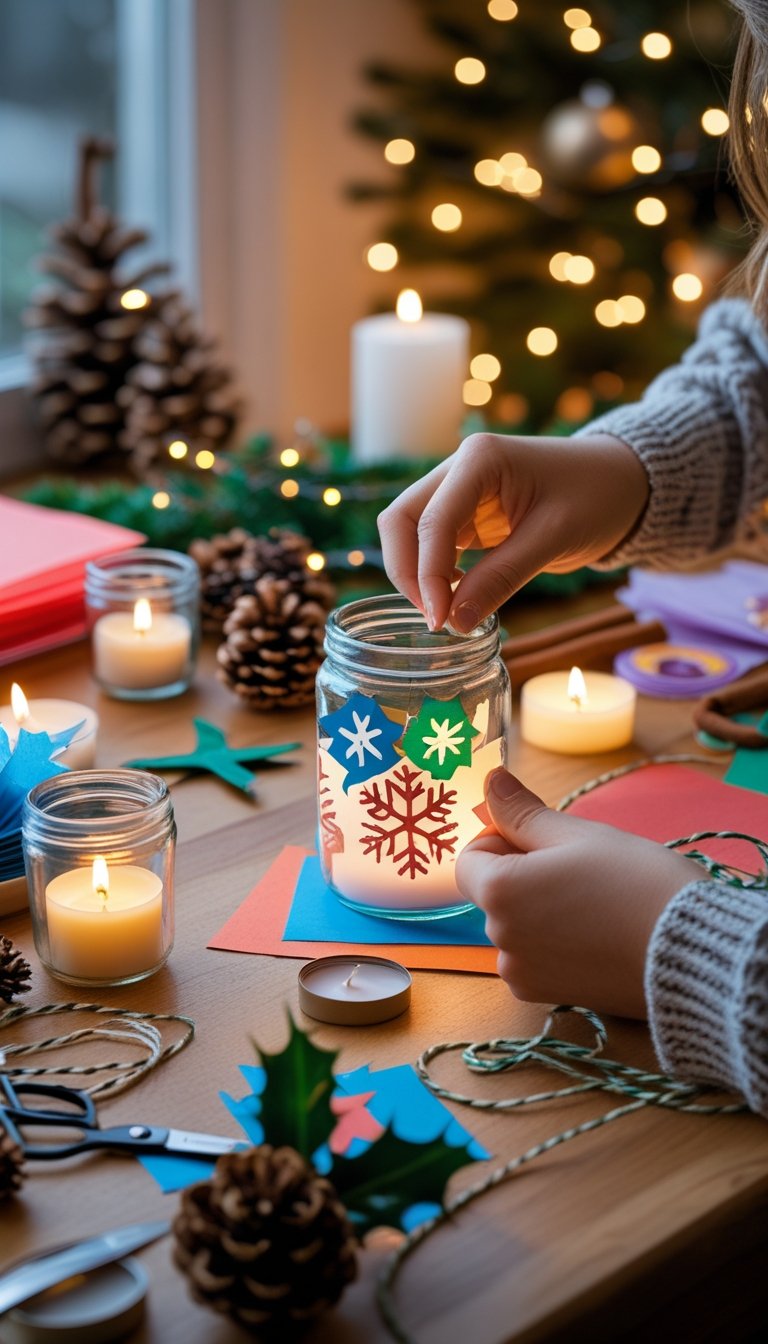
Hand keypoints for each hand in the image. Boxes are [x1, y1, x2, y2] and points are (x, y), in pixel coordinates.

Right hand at [378, 431, 648, 630]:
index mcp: (479, 459)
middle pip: (401, 520)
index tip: (439, 619)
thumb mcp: (554, 538)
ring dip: (417, 574)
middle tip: (435, 617)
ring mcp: (457, 489)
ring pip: (409, 532)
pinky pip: (432, 544)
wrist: (621, 483)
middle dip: (408, 572)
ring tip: (447, 612)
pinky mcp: (464, 513)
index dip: (428, 574)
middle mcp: (458, 468)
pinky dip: (434, 573)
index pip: (432, 521)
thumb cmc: (596, 497)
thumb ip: (502, 577)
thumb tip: (456, 622)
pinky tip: (458, 597)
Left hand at [456, 769, 703, 1017]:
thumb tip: (489, 783)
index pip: (471, 857)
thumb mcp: (578, 834)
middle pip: (495, 893)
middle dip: (526, 877)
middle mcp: (499, 940)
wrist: (692, 952)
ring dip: (542, 911)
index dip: (504, 842)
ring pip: (517, 925)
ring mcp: (523, 973)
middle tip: (583, 873)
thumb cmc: (636, 883)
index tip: (548, 842)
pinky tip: (597, 934)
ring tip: (597, 905)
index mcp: (498, 893)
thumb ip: (522, 813)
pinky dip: (556, 944)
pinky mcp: (548, 997)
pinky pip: (536, 958)